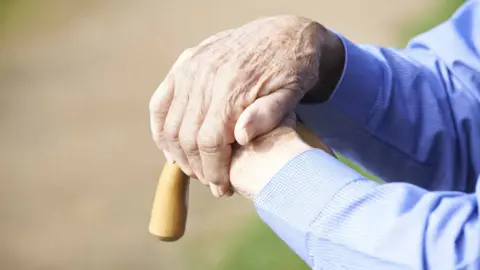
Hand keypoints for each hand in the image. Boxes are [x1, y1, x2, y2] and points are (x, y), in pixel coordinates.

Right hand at [149, 15, 337, 196]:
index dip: (212, 170)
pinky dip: (160, 128)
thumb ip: (268, 114)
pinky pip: (160, 102)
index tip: (222, 187)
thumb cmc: (293, 70)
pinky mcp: (184, 64)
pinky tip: (169, 147)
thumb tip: (240, 136)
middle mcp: (205, 77)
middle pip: (186, 137)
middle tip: (211, 182)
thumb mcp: (292, 93)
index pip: (208, 142)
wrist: (285, 34)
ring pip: (170, 124)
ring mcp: (191, 69)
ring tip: (194, 169)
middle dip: (197, 167)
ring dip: (177, 153)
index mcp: (232, 89)